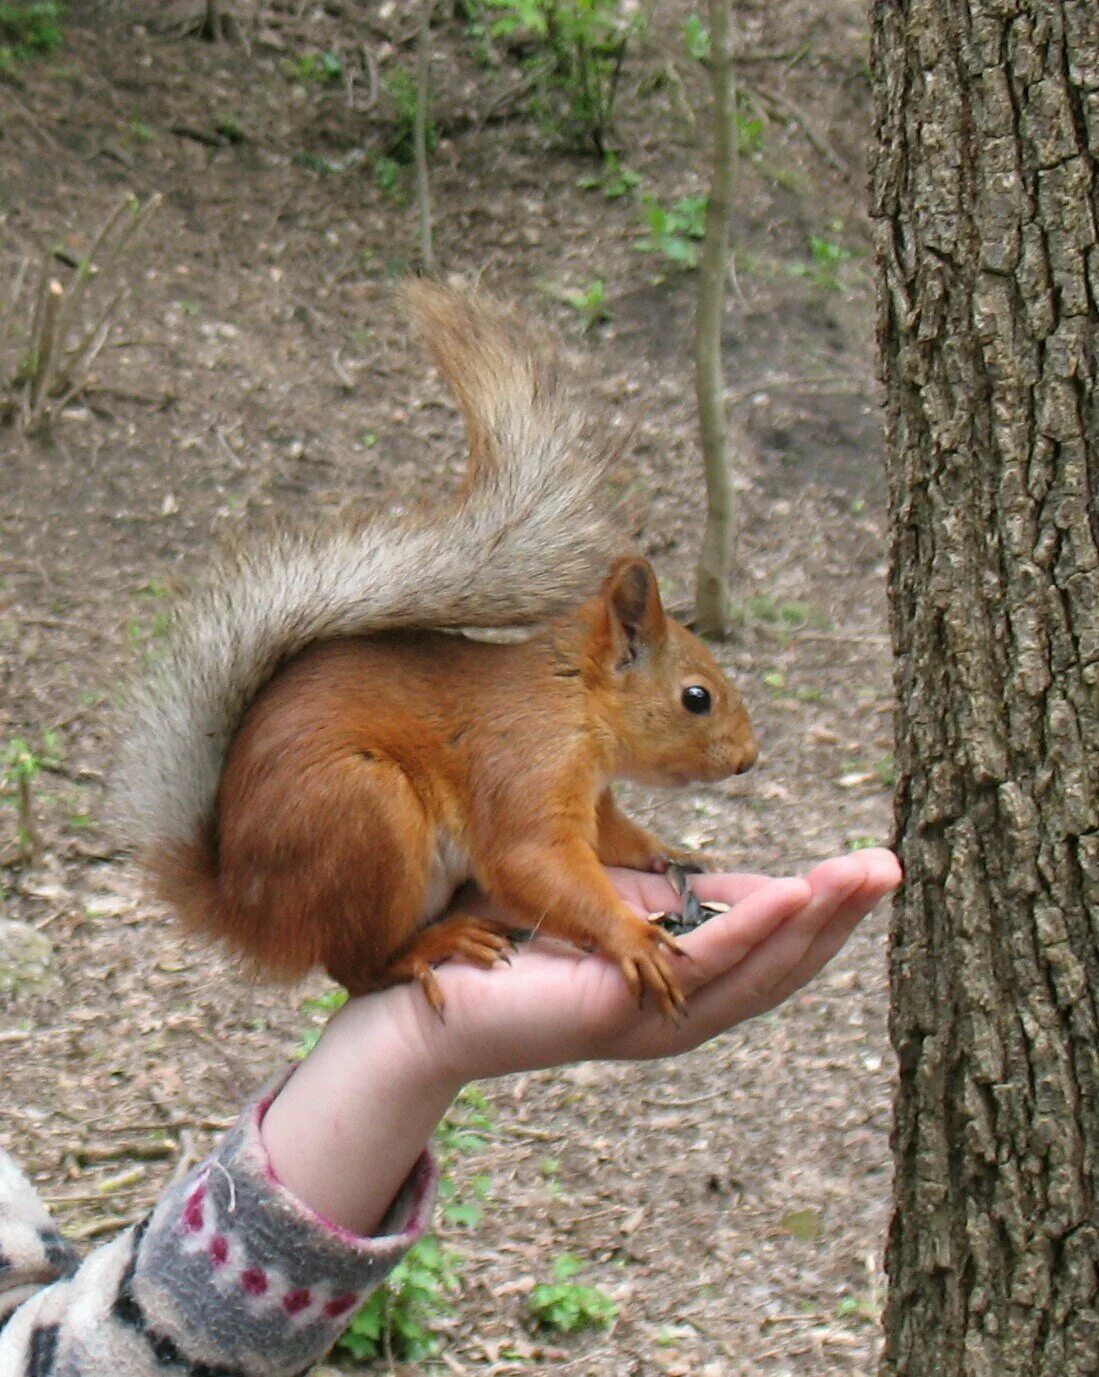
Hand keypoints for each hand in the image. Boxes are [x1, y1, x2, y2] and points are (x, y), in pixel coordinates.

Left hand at [378, 847, 900, 1083]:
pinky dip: (750, 932)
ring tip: (865, 879)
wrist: (424, 1005)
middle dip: (837, 914)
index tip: (865, 869)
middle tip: (891, 868)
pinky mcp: (619, 1010)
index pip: (761, 938)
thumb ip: (651, 887)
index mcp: (674, 973)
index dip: (815, 906)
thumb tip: (698, 866)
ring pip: (753, 968)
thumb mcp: (599, 899)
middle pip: (776, 960)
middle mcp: (675, 1004)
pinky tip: (792, 896)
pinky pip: (696, 965)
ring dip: (814, 923)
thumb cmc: (507, 946)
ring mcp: (653, 1015)